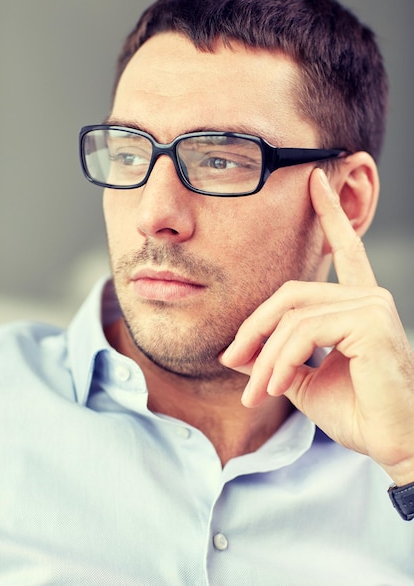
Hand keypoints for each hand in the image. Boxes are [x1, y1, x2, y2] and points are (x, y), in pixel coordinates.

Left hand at [221, 168, 413, 484]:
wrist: (391, 442)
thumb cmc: (356, 412)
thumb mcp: (303, 380)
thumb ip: (275, 358)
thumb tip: (234, 353)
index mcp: (356, 303)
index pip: (344, 250)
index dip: (329, 214)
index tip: (315, 180)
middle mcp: (367, 296)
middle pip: (290, 294)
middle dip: (254, 328)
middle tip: (232, 362)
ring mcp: (371, 304)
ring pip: (293, 316)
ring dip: (265, 356)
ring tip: (255, 391)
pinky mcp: (370, 321)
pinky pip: (305, 331)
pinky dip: (281, 360)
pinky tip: (276, 386)